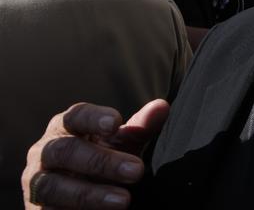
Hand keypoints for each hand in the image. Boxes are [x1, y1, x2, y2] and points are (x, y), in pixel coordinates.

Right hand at [22, 99, 168, 208]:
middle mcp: (44, 152)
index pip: (74, 116)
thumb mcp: (122, 143)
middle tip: (137, 170)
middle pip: (65, 151)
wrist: (80, 197)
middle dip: (101, 161)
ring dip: (89, 194)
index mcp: (65, 127)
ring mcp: (37, 183)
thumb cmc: (103, 157)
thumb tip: (162, 107)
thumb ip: (141, 127)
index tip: (116, 122)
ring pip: (52, 186)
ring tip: (124, 201)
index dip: (93, 118)